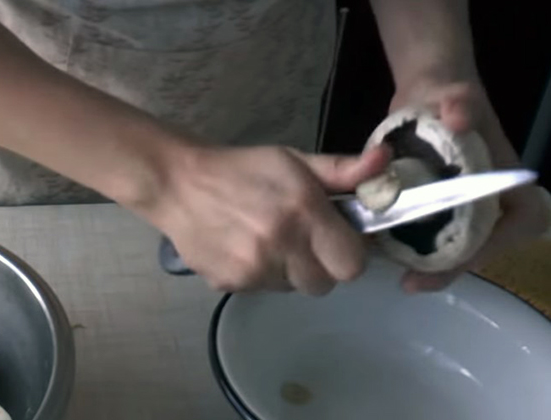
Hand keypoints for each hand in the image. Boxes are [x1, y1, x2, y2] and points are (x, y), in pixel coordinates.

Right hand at [145, 144, 390, 294]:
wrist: (177, 183)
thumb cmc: (241, 168)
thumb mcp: (293, 160)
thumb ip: (342, 170)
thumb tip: (385, 162)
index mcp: (303, 212)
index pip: (352, 265)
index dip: (348, 253)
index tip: (335, 238)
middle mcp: (281, 246)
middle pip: (324, 284)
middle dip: (320, 266)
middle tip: (301, 240)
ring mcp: (253, 270)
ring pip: (292, 288)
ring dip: (288, 270)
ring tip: (267, 240)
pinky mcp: (229, 285)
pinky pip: (261, 290)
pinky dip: (260, 274)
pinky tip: (242, 248)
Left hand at [390, 79, 550, 292]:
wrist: (425, 91)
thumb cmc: (447, 94)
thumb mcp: (454, 94)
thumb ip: (461, 103)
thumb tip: (458, 118)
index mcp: (508, 178)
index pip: (521, 221)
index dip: (496, 244)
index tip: (460, 257)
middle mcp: (493, 197)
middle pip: (487, 244)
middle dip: (455, 267)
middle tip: (415, 282)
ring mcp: (467, 205)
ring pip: (461, 246)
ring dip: (437, 267)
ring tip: (406, 280)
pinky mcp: (441, 207)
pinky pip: (437, 237)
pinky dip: (419, 251)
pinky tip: (392, 259)